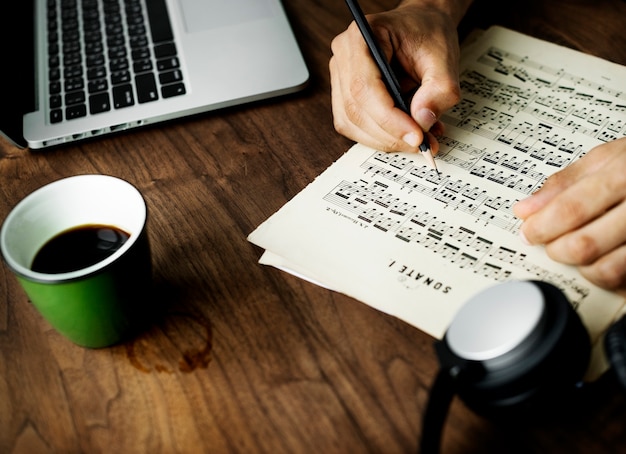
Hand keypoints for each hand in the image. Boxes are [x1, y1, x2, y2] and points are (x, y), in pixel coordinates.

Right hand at [329, 0, 470, 153]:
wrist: (422, 27)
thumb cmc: (427, 33)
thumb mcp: (444, 57)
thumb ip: (439, 89)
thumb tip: (422, 121)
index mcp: (361, 37)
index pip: (364, 87)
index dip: (389, 119)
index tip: (417, 136)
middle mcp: (343, 56)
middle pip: (355, 110)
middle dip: (390, 134)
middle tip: (423, 142)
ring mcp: (340, 78)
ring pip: (352, 124)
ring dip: (385, 139)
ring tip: (419, 137)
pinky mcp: (344, 97)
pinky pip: (355, 127)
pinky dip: (381, 137)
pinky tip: (405, 132)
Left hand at [514, 138, 625, 293]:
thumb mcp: (609, 157)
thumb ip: (565, 183)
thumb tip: (526, 209)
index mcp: (623, 175)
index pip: (571, 210)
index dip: (542, 226)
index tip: (528, 232)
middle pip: (585, 244)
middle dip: (557, 250)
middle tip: (551, 244)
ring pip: (608, 270)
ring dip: (583, 268)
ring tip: (579, 254)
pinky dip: (610, 278)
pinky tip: (604, 261)